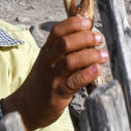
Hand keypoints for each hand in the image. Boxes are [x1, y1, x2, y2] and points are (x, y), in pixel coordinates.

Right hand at [3, 14, 107, 130]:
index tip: (88, 23)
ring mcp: (52, 77)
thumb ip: (65, 50)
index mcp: (46, 51)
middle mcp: (48, 62)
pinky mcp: (58, 93)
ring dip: (90, 55)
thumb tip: (90, 35)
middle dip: (85, 38)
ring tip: (103, 55)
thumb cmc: (44, 81)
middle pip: (65, 44)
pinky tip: (97, 69)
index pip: (57, 31)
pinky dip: (87, 74)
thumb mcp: (49, 61)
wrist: (26, 107)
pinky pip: (74, 82)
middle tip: (99, 38)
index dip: (73, 24)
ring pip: (70, 61)